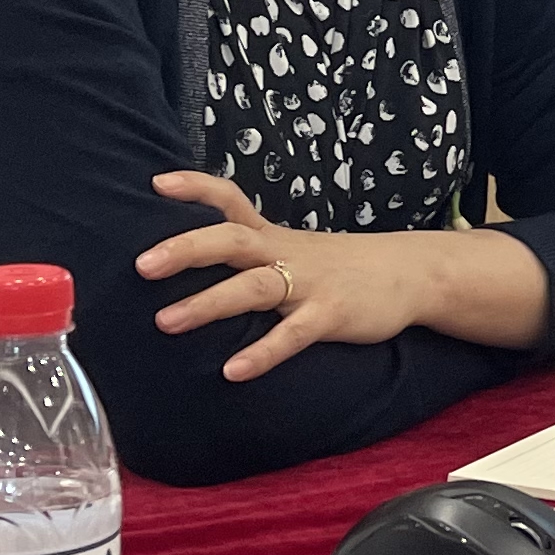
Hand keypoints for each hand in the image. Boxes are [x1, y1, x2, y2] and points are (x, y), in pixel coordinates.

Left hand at [142, 172, 547, 379]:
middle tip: (142, 265)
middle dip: (186, 249)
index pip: (230, 200)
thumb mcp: (295, 250)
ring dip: (208, 303)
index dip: (196, 188)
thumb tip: (196, 264)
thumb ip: (254, 253)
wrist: (412, 274)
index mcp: (273, 236)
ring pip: (254, 286)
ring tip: (166, 321)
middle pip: (231, 240)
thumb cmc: (342, 267)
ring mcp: (309, 284)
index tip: (156, 183)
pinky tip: (233, 371)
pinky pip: (292, 335)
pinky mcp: (332, 315)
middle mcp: (285, 253)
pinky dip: (262, 352)